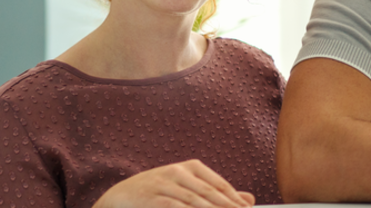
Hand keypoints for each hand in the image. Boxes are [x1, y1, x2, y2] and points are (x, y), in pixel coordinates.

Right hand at [93, 159, 254, 207]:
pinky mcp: (152, 197)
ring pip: (194, 200)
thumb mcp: (187, 189)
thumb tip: (249, 199)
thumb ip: (216, 194)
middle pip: (209, 193)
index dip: (234, 199)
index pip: (218, 184)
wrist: (120, 196)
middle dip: (226, 206)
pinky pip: (175, 206)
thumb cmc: (158, 192)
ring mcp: (164, 183)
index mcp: (190, 167)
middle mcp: (178, 172)